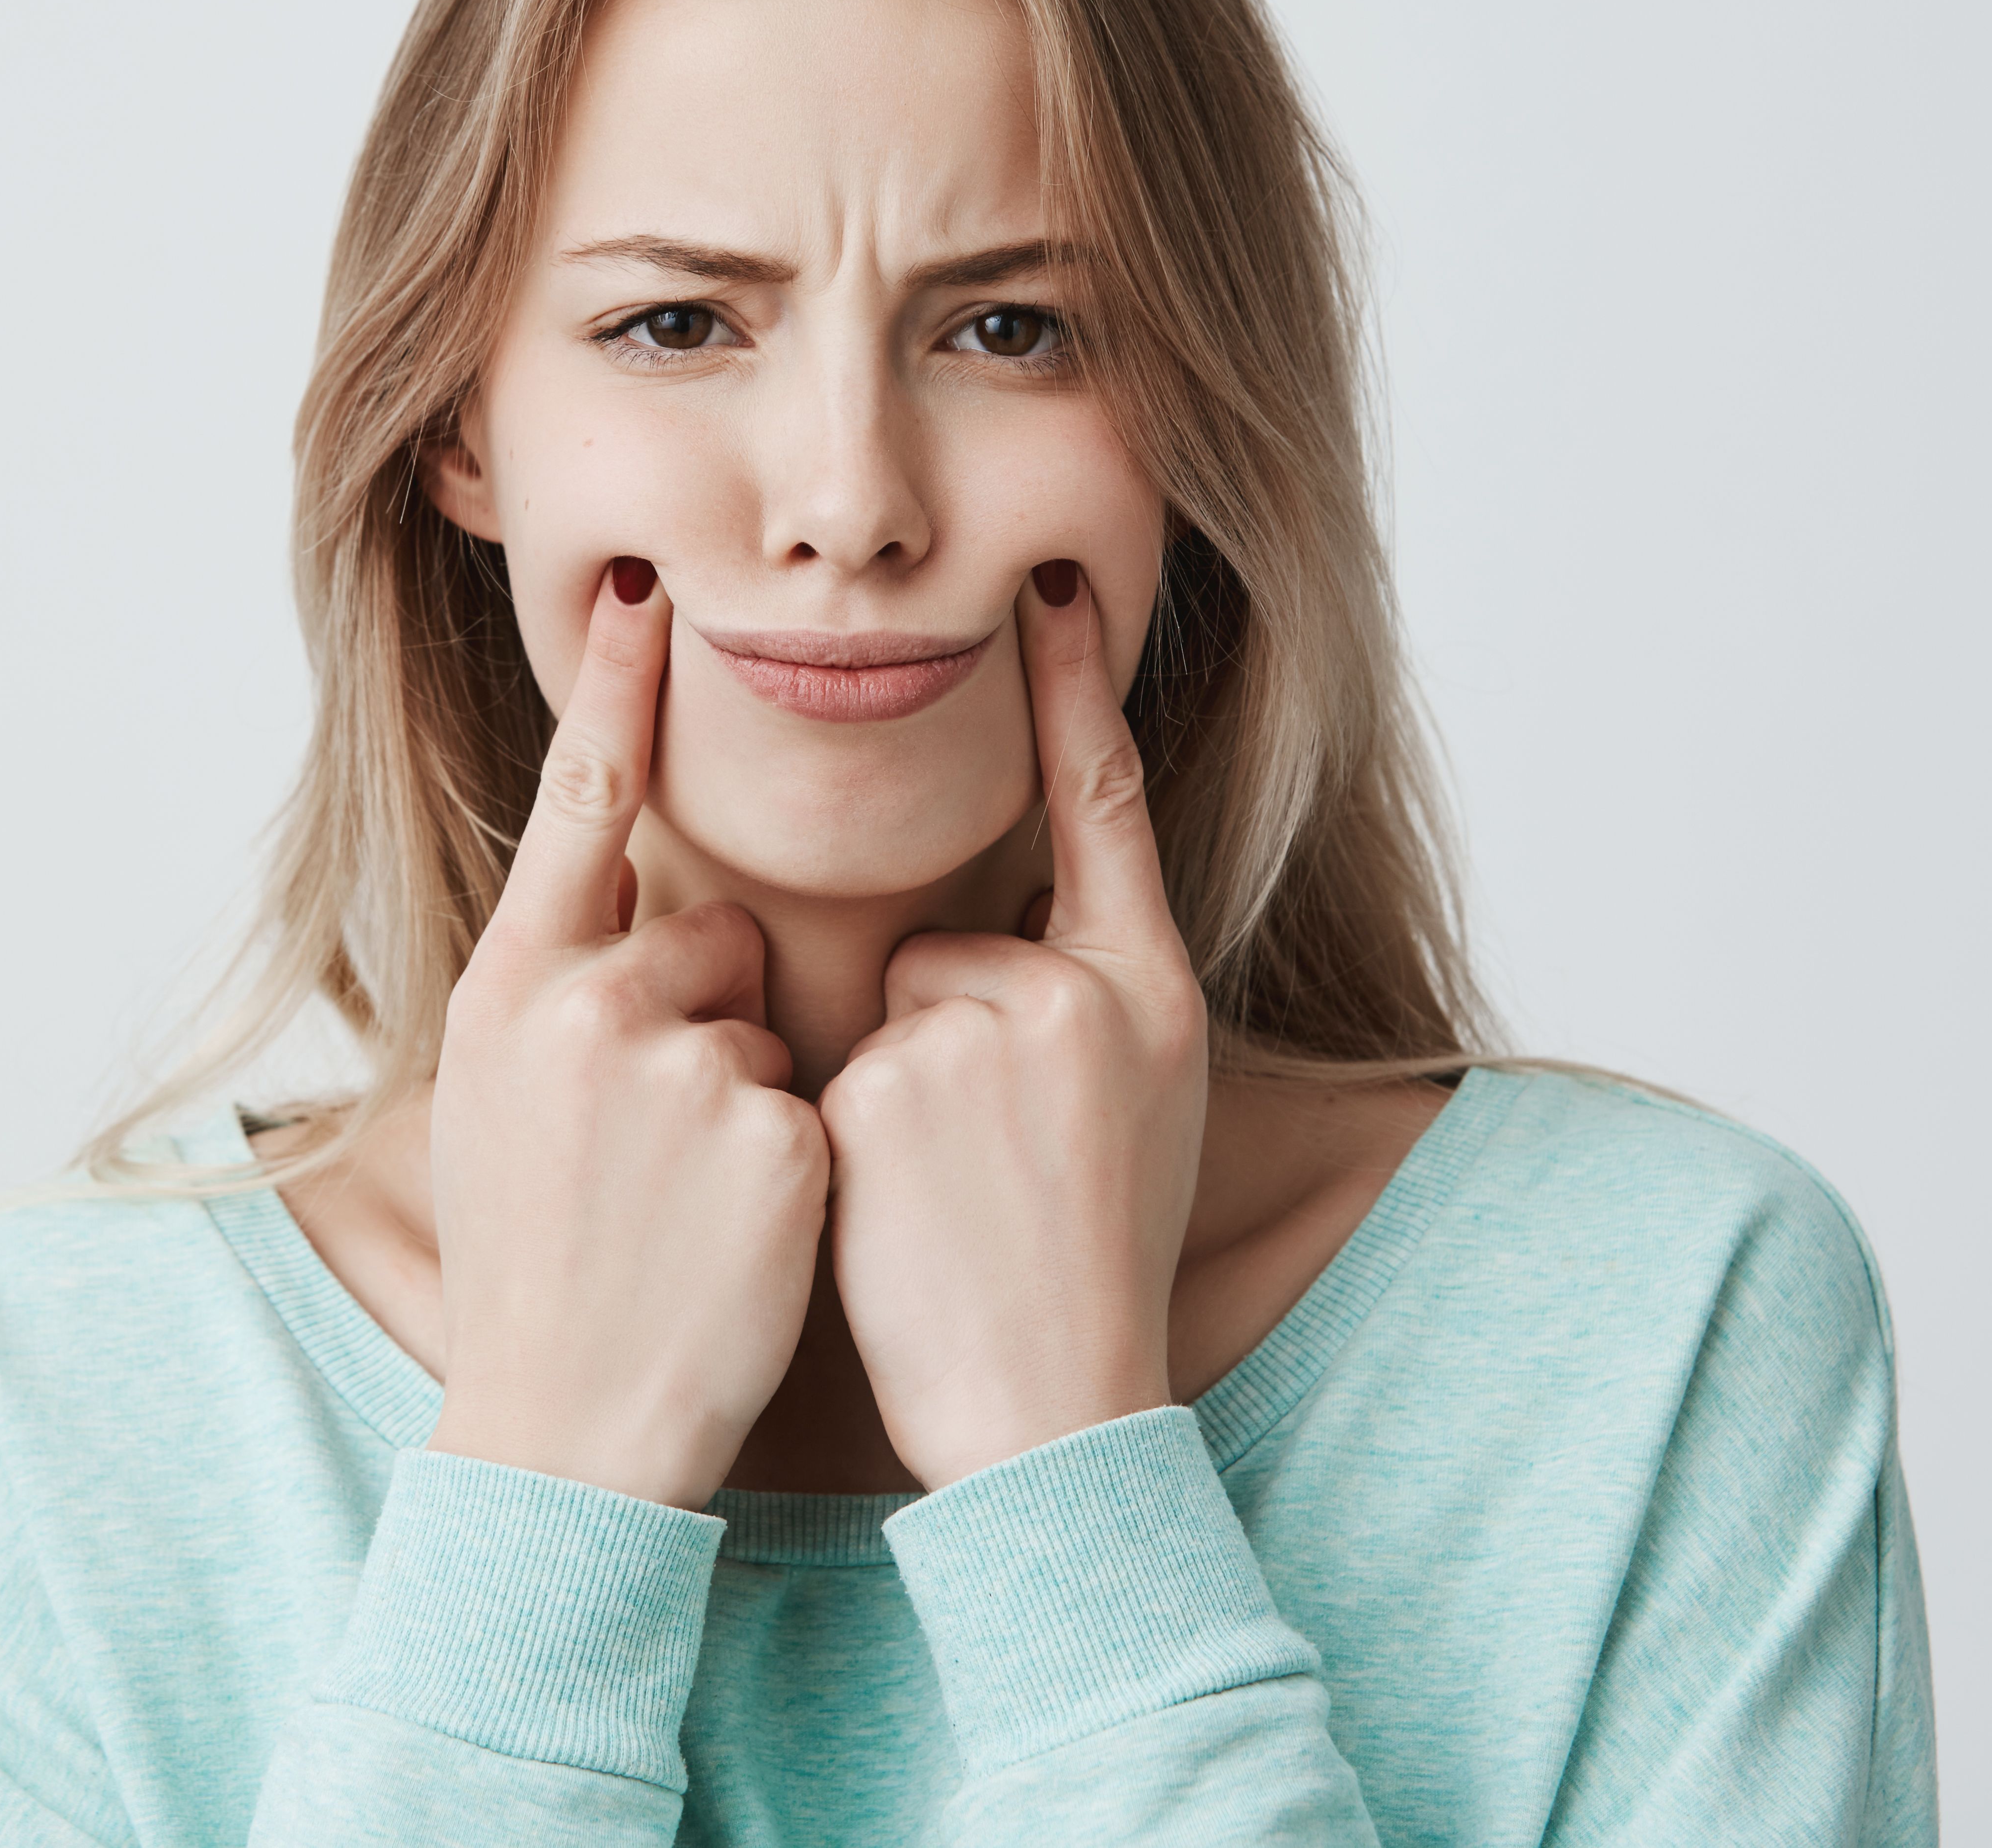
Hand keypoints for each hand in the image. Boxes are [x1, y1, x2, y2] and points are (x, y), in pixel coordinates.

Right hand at [423, 558, 830, 1510]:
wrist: (564, 1428)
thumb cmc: (535, 1267)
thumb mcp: (495, 1105)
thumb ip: (547, 993)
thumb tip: (607, 908)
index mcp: (510, 991)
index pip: (573, 809)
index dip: (610, 694)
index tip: (641, 588)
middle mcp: (582, 1005)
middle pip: (704, 934)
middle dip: (705, 1015)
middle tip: (652, 1143)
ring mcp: (675, 1064)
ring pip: (760, 1019)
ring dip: (746, 1093)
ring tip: (685, 1201)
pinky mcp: (763, 1127)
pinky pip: (805, 1098)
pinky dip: (788, 1162)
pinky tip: (734, 1234)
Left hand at [819, 560, 1210, 1489]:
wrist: (1054, 1408)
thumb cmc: (1082, 1269)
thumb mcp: (1137, 1110)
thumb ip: (1083, 1000)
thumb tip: (997, 933)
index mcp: (1151, 993)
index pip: (1108, 804)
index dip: (1077, 689)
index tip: (1053, 583)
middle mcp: (1083, 992)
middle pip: (955, 945)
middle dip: (943, 1038)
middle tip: (989, 1169)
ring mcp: (990, 1033)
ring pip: (891, 1008)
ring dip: (894, 1091)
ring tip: (950, 1201)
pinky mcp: (896, 1083)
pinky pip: (840, 1067)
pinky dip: (851, 1135)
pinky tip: (905, 1214)